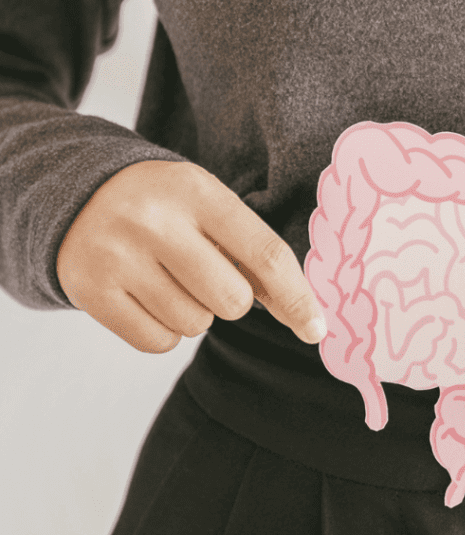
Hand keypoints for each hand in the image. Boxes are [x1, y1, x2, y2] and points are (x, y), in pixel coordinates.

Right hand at [56, 160, 326, 352]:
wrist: (78, 194)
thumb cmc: (166, 206)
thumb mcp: (210, 206)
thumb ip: (254, 253)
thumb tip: (305, 317)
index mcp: (198, 192)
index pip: (265, 254)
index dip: (297, 297)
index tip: (317, 329)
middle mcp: (156, 222)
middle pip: (232, 300)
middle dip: (232, 299)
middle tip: (208, 274)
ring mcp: (118, 257)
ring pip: (195, 325)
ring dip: (196, 313)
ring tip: (172, 278)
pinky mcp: (91, 291)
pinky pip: (158, 342)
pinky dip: (166, 330)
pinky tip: (149, 296)